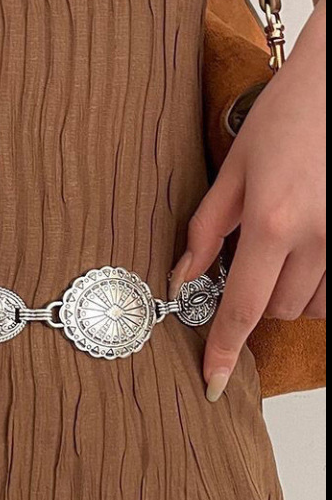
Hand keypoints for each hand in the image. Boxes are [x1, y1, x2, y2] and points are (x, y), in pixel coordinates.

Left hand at [170, 0, 325, 401]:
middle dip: (253, 303)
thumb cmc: (286, 117)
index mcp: (272, 223)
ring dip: (287, 295)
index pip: (241, 307)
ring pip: (312, 306)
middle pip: (276, 311)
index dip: (224, 350)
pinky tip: (307, 256)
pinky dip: (318, 286)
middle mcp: (318, 238)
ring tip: (281, 253)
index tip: (214, 382)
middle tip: (248, 266)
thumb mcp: (233, 172)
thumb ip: (205, 232)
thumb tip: (180, 279)